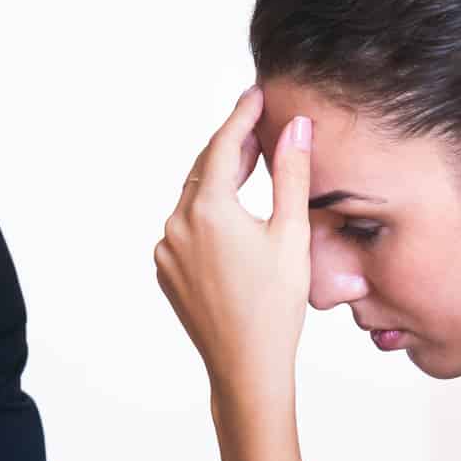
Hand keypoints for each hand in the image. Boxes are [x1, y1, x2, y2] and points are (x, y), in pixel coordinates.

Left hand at [154, 87, 312, 408]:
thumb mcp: (291, 233)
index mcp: (208, 210)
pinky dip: (208, 211)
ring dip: (219, 178)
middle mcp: (177, 224)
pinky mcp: (166, 269)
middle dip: (230, 143)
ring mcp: (166, 249)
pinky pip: (186, 227)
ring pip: (194, 198)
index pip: (224, 146)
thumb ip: (290, 174)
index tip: (256, 95)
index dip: (242, 116)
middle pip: (204, 168)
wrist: (245, 365)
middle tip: (256, 122)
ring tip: (249, 163)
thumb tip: (294, 127)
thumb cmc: (276, 305)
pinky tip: (232, 213)